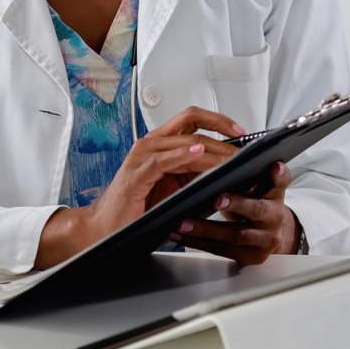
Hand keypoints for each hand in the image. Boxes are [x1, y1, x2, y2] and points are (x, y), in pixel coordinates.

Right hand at [36, 106, 245, 268]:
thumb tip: (232, 178)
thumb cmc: (138, 210)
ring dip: (211, 148)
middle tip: (244, 147)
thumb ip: (199, 180)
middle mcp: (151, 144)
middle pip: (191, 121)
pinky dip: (182, 154)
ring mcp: (143, 157)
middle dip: (222, 131)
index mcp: (162, 145)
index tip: (243, 132)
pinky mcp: (137, 174)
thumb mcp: (177, 191)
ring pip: (183, 140)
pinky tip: (198, 154)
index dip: (220, 121)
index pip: (193, 120)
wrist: (105, 229)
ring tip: (232, 156)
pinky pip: (162, 160)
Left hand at [171, 162, 299, 264]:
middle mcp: (273, 217)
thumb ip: (246, 172)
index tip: (273, 166)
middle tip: (217, 198)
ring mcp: (264, 240)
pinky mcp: (251, 257)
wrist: (271, 234)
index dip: (278, 175)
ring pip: (235, 235)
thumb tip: (216, 153)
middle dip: (237, 203)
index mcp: (275, 194)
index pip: (280, 182)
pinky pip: (222, 250)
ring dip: (206, 229)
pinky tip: (181, 234)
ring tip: (183, 222)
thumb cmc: (255, 202)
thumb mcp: (256, 185)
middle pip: (257, 210)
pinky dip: (198, 242)